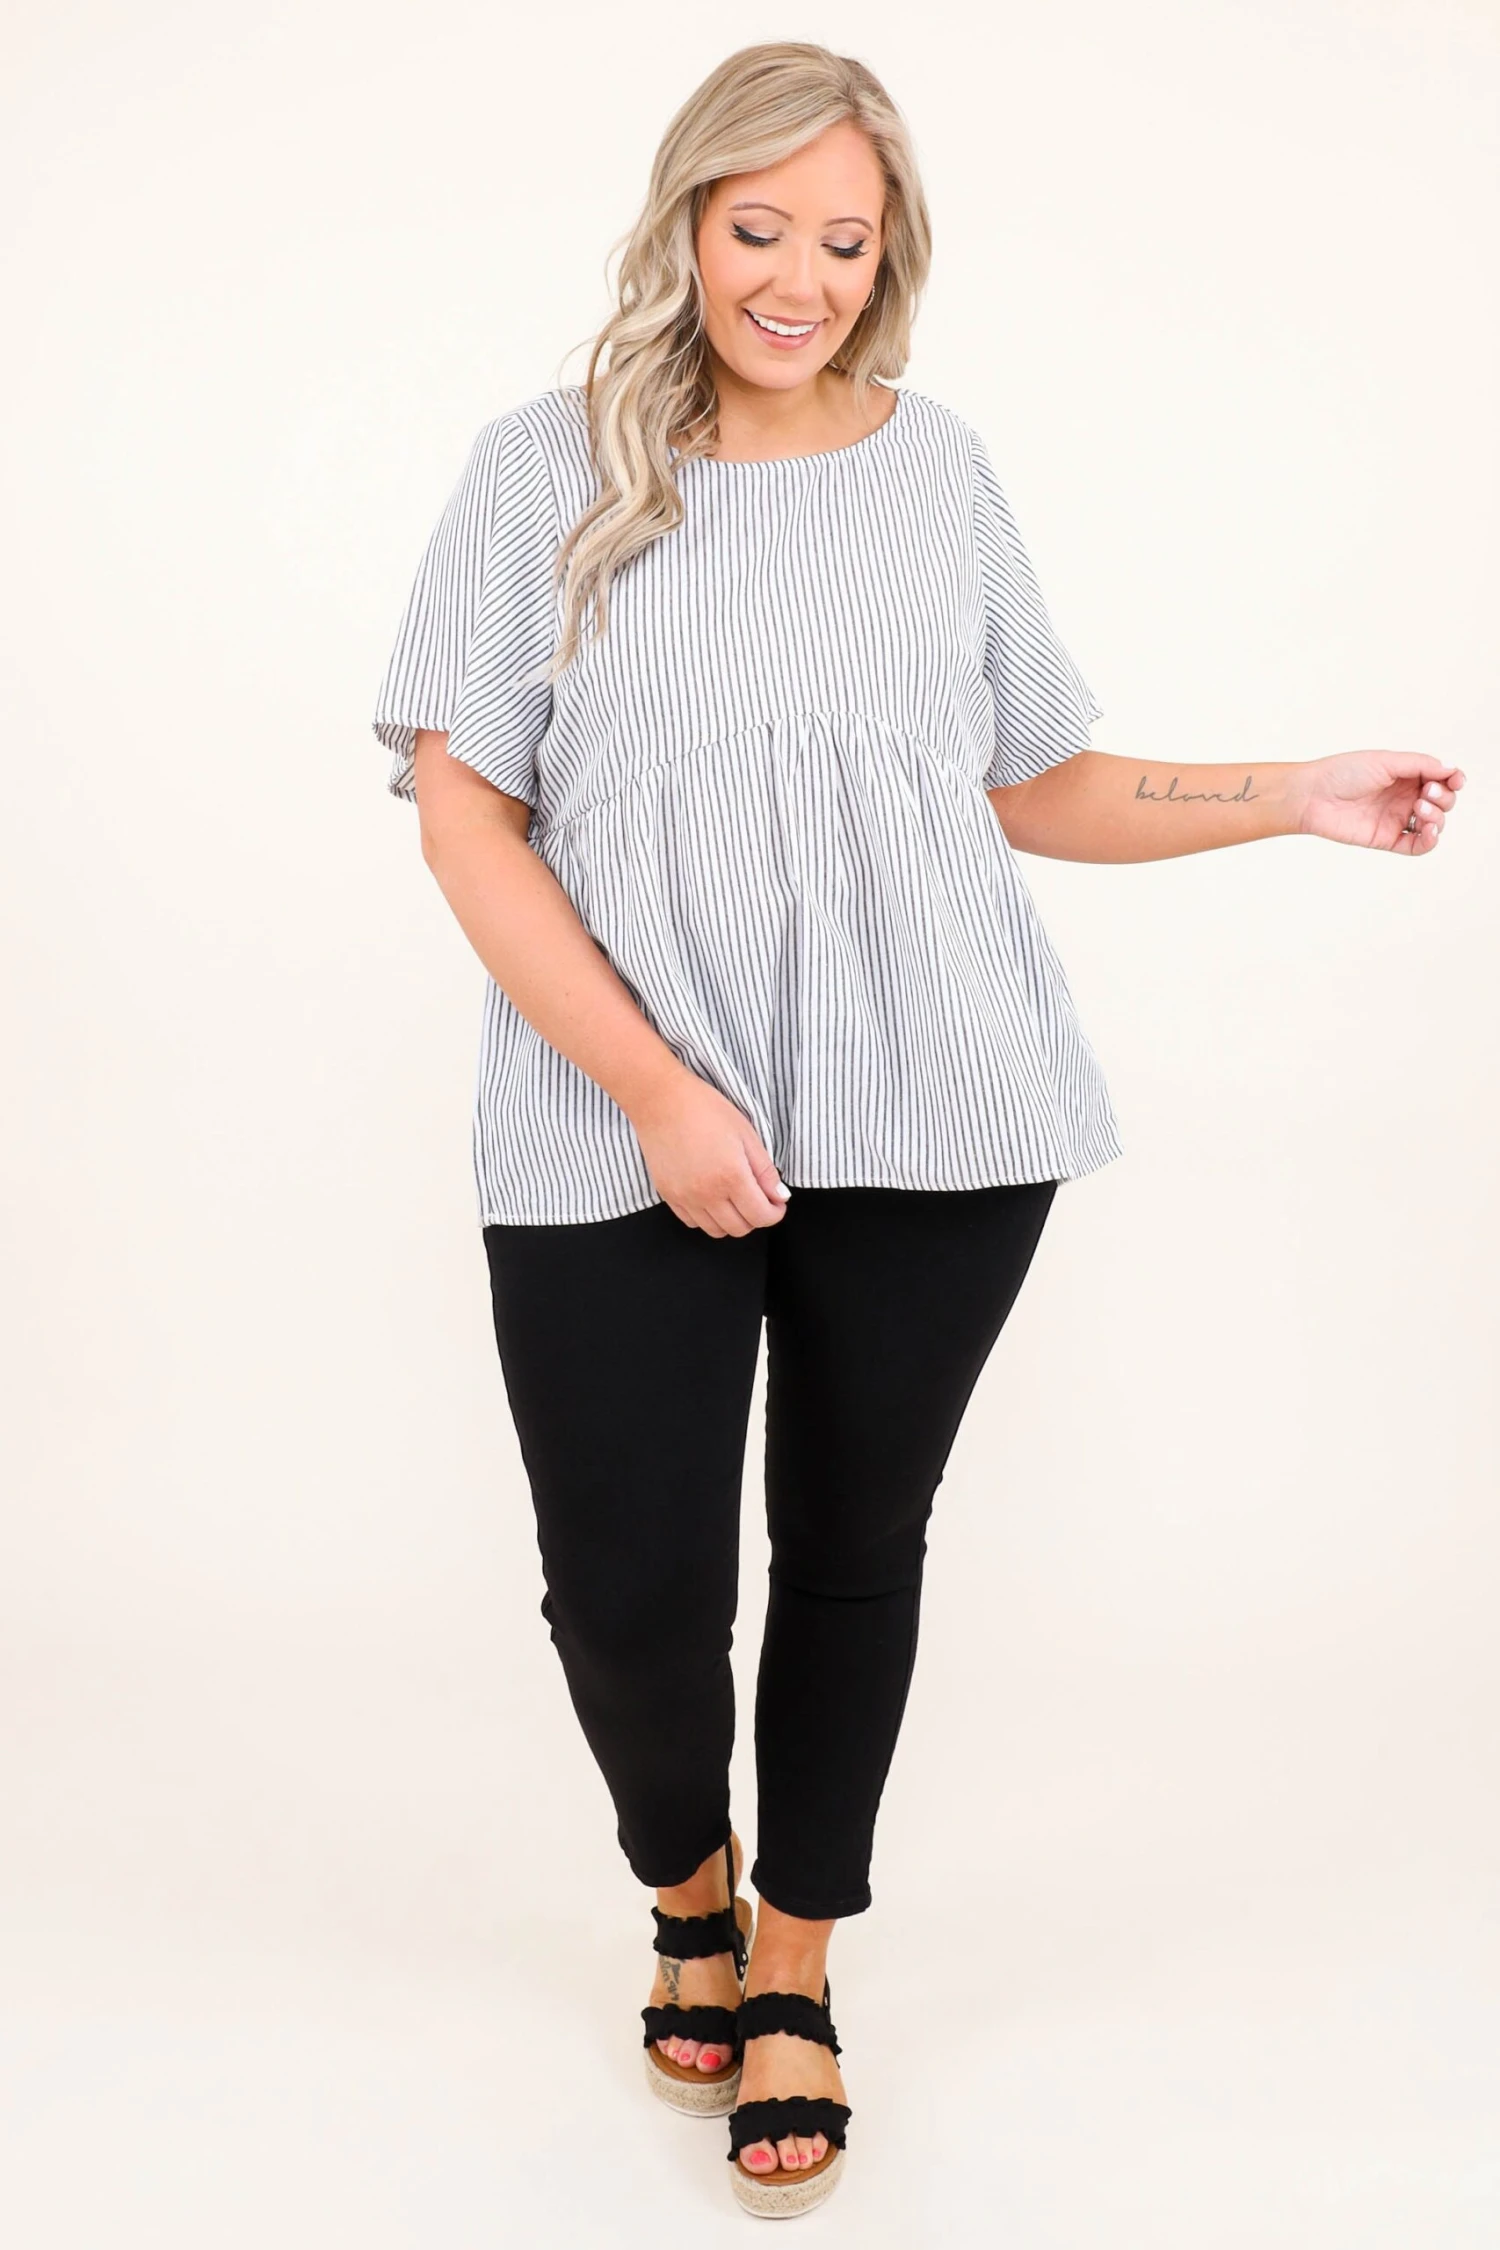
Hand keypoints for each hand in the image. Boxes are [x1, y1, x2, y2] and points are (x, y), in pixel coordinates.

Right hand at [629, 1068, 790, 1235]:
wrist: (660, 1100)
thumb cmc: (704, 1109)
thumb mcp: (746, 1133)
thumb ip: (765, 1170)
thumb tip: (780, 1196)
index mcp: (732, 1176)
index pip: (761, 1216)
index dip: (775, 1213)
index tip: (777, 1203)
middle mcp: (707, 1194)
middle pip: (740, 1228)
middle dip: (756, 1218)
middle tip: (760, 1199)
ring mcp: (685, 1198)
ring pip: (716, 1230)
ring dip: (732, 1220)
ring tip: (735, 1198)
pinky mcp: (668, 1196)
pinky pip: (692, 1222)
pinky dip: (707, 1218)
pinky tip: (713, 1198)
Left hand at [1295, 750, 1465, 852]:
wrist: (1313, 796)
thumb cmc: (1343, 772)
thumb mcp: (1386, 761)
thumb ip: (1420, 765)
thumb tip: (1450, 770)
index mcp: (1405, 776)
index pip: (1441, 780)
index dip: (1453, 780)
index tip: (1455, 780)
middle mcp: (1404, 797)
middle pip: (1442, 802)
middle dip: (1443, 798)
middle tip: (1425, 793)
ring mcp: (1396, 819)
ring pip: (1434, 824)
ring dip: (1437, 817)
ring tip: (1420, 808)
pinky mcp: (1387, 839)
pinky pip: (1417, 846)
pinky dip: (1430, 840)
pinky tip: (1429, 831)